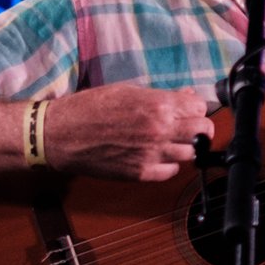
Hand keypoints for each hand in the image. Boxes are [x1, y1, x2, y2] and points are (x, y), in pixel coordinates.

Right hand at [39, 85, 213, 181]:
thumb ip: (161, 96)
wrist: (61, 134)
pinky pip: (171, 172)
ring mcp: (152, 154)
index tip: (190, 110)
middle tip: (188, 126)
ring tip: (170, 141)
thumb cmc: (90, 108)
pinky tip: (157, 156)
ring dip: (184, 146)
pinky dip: (169, 164)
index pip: (200, 107)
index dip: (196, 108)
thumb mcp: (128, 90)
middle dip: (198, 127)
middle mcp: (160, 130)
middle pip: (202, 131)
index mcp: (158, 105)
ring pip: (190, 153)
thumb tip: (187, 96)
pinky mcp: (141, 173)